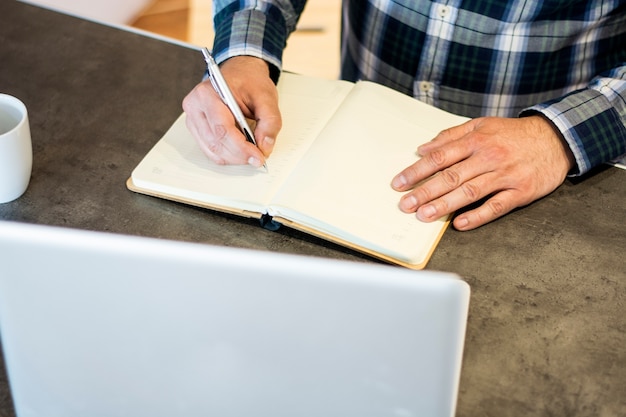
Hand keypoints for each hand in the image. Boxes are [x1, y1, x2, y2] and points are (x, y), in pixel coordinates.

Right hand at [182, 56, 281, 166]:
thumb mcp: (266, 96)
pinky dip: (227, 155)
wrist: (239, 73)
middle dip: (240, 155)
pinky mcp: (197, 129)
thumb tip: (265, 146)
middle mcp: (195, 106)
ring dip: (234, 157)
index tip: (258, 157)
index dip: (241, 148)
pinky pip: (210, 150)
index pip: (222, 129)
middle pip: (216, 143)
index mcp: (207, 93)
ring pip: (212, 150)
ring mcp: (193, 119)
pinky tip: (240, 151)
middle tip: (259, 158)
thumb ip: (270, 121)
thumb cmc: (249, 81)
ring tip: (251, 152)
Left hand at [391, 115, 575, 229]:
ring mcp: (505, 175)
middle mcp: (488, 157)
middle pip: (450, 176)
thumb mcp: (482, 125)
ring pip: (469, 192)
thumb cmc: (513, 134)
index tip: (399, 183)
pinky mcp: (520, 192)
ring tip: (424, 215)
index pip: (439, 157)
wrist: (556, 139)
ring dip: (444, 205)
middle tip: (405, 204)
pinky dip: (478, 216)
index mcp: (476, 141)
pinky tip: (460, 224)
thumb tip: (423, 148)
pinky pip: (497, 206)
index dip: (417, 171)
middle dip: (424, 192)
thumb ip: (451, 136)